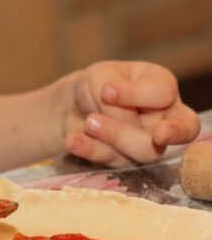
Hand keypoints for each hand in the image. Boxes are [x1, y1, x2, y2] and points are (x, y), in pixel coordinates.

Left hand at [63, 60, 199, 166]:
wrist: (75, 107)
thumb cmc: (97, 84)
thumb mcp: (102, 77)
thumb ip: (120, 94)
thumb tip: (126, 119)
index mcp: (163, 88)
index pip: (164, 93)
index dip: (136, 94)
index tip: (106, 91)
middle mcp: (165, 119)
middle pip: (162, 134)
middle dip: (124, 130)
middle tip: (93, 120)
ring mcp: (150, 144)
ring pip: (143, 153)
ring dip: (111, 138)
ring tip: (87, 124)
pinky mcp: (128, 161)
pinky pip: (114, 162)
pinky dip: (91, 151)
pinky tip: (74, 141)